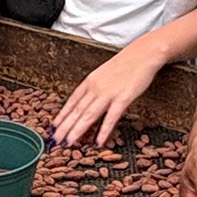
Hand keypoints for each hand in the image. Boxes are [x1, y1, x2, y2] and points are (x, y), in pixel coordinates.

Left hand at [50, 42, 165, 146]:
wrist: (144, 53)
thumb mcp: (105, 73)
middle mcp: (95, 88)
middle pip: (76, 111)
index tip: (53, 127)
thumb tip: (90, 100)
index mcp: (90, 81)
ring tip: (68, 143)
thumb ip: (96, 87)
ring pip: (88, 115)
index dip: (61, 116)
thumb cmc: (127, 63)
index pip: (71, 102)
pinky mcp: (122, 98)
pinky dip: (103, 131)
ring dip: (76, 131)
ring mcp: (108, 93)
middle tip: (54, 141)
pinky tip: (98, 143)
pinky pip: (110, 118)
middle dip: (63, 128)